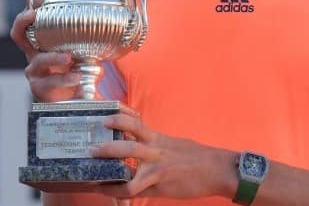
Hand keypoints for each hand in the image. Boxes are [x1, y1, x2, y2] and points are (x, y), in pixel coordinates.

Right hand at [10, 2, 83, 102]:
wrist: (77, 99)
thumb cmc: (77, 71)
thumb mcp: (82, 51)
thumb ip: (87, 37)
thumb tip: (106, 15)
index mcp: (42, 44)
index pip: (27, 23)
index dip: (29, 10)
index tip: (37, 2)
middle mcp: (34, 55)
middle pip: (18, 34)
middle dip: (24, 21)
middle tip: (35, 15)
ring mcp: (35, 72)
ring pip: (38, 60)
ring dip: (54, 57)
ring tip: (69, 58)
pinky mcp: (40, 89)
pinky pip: (49, 82)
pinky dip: (64, 79)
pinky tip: (77, 78)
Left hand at [88, 113, 235, 199]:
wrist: (218, 170)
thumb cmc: (198, 159)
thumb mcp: (175, 146)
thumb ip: (157, 148)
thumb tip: (142, 154)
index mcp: (158, 138)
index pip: (134, 122)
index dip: (118, 117)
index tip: (103, 115)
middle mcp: (155, 148)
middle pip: (128, 138)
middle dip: (108, 143)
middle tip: (90, 147)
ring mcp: (156, 165)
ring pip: (129, 160)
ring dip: (108, 166)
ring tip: (93, 175)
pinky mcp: (160, 182)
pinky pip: (134, 188)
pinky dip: (119, 192)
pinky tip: (109, 194)